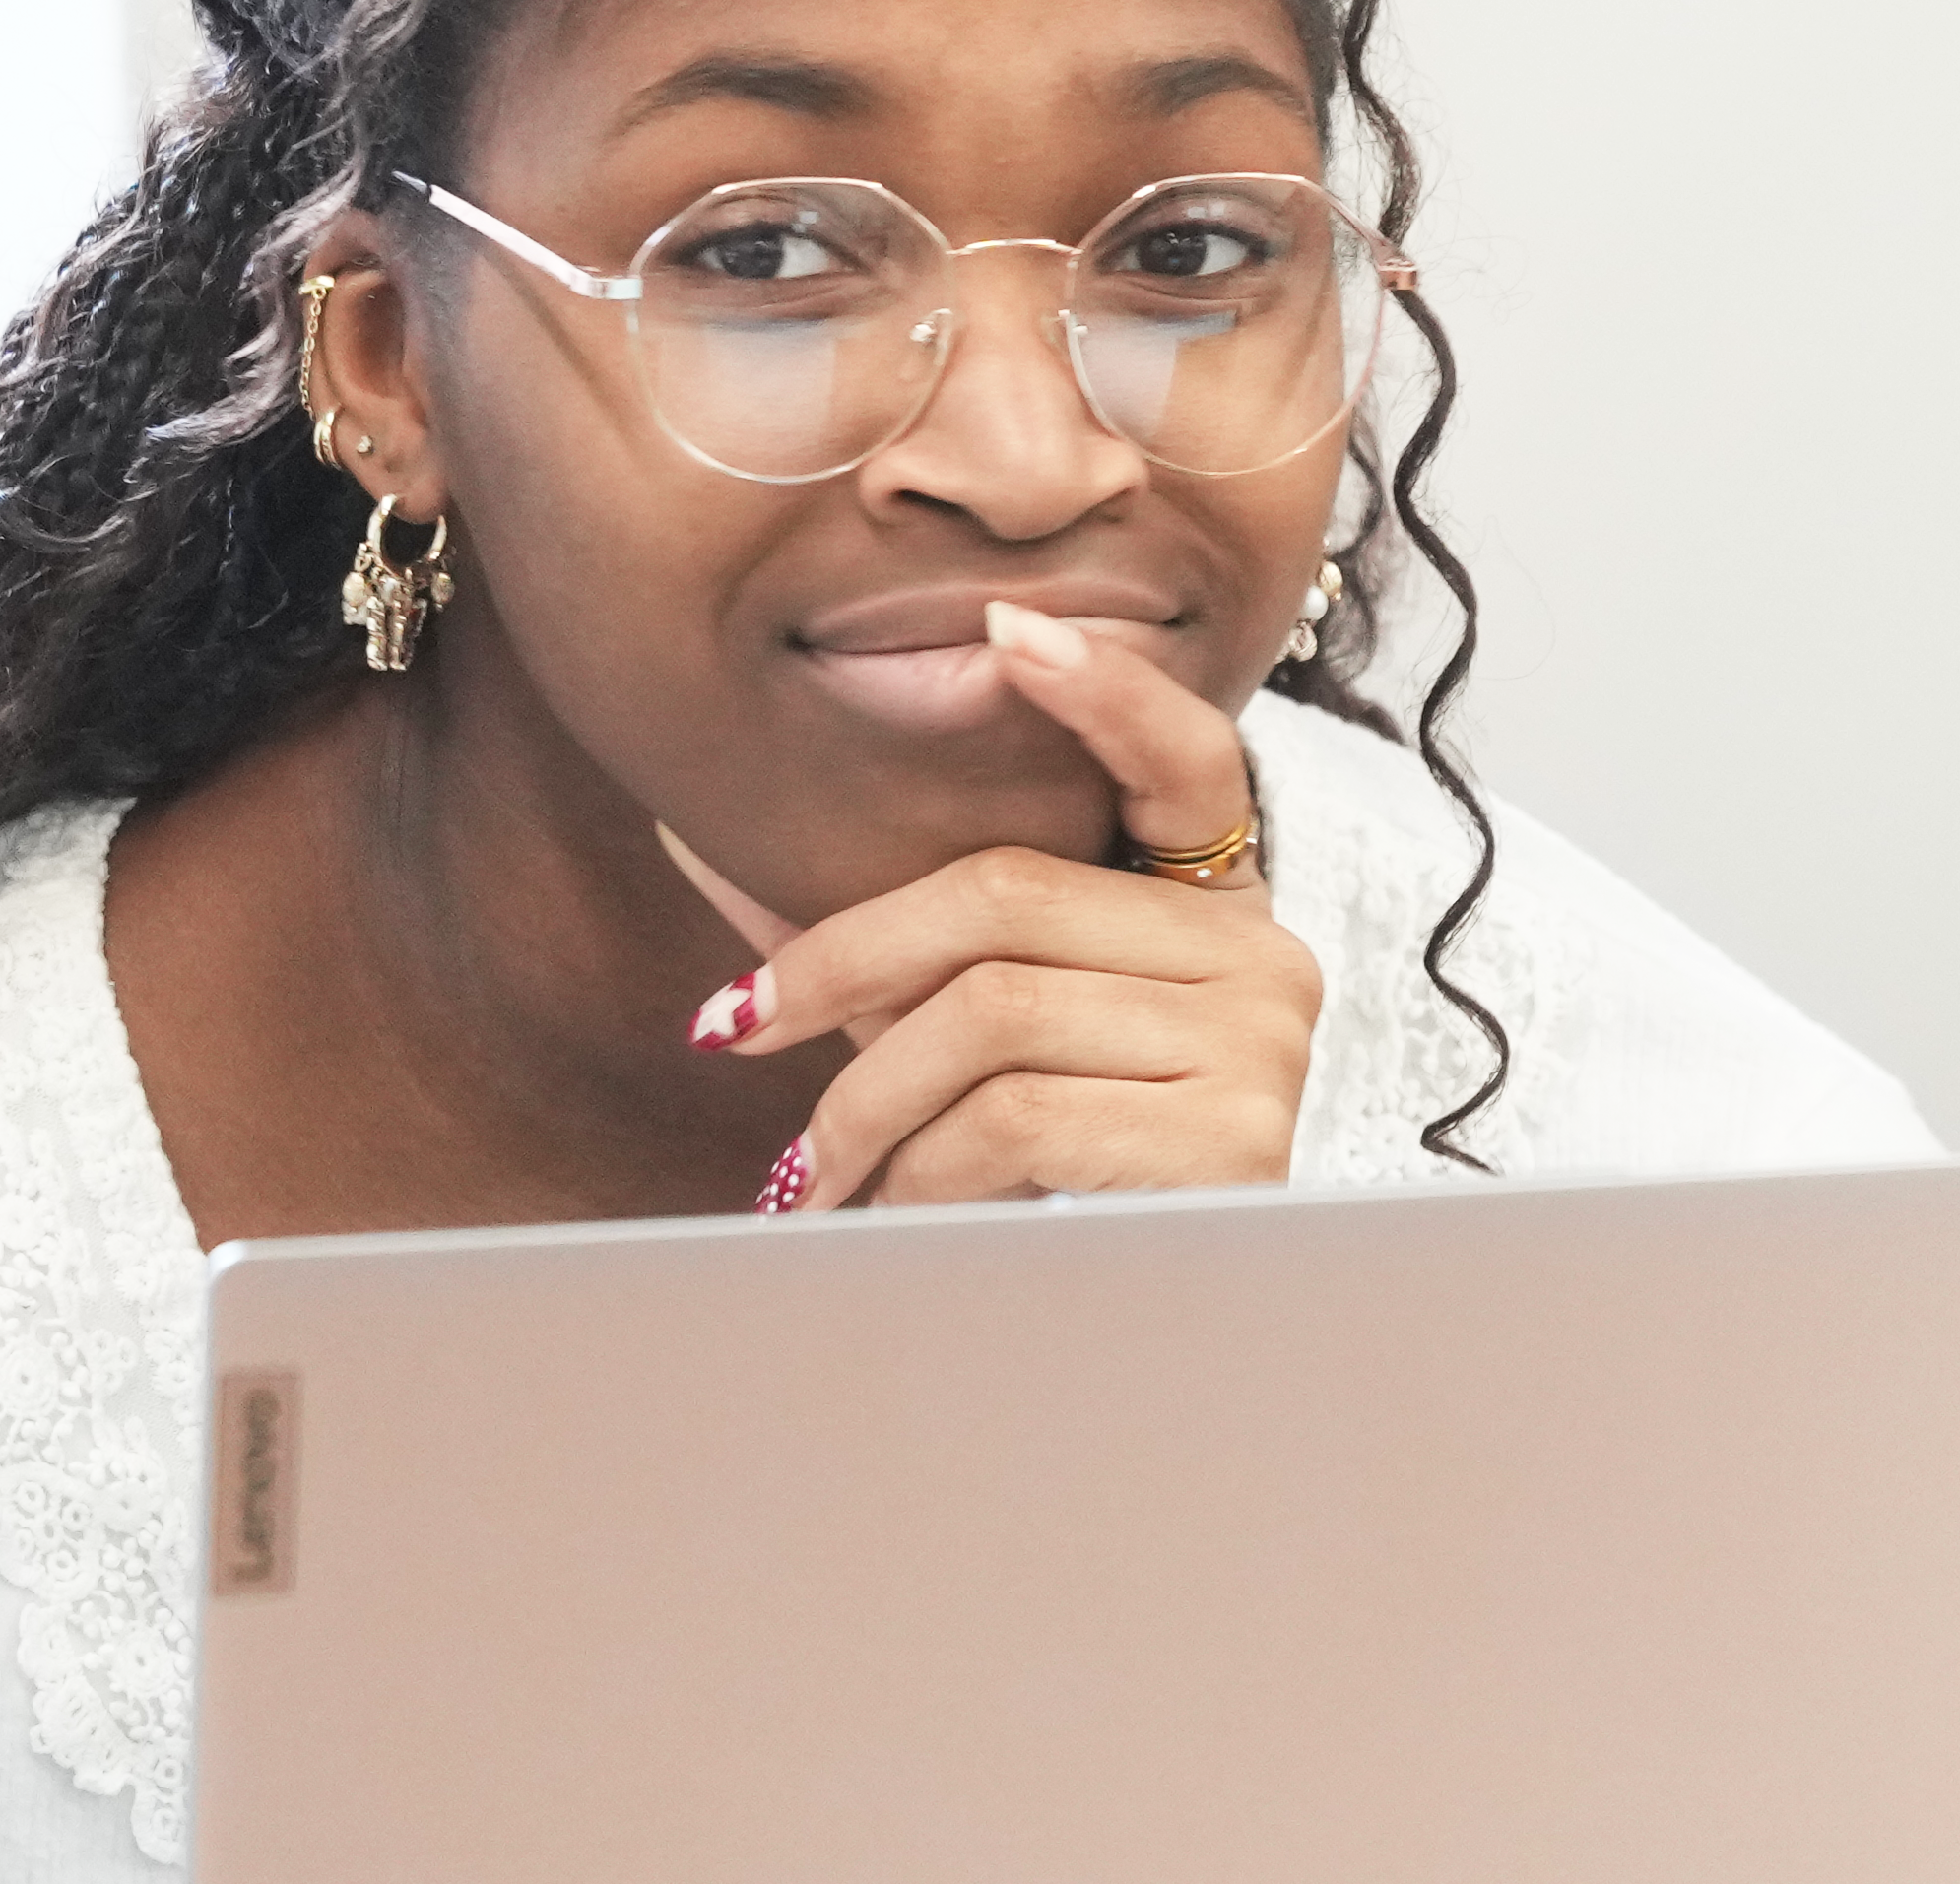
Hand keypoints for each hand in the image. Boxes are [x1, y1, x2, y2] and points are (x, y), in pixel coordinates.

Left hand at [695, 601, 1318, 1209]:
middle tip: (736, 1032)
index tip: (1009, 627)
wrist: (1178, 1331)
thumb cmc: (1069, 1170)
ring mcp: (1260, 1043)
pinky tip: (898, 1207)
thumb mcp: (985, 1035)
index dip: (1107, 691)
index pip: (1191, 762)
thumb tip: (698, 844)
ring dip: (865, 1105)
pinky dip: (922, 1169)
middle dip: (840, 967)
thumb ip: (881, 942)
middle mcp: (1260, 956)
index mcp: (1217, 907)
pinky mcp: (1236, 1141)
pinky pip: (1017, 1116)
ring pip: (992, 1016)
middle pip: (1005, 899)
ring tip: (820, 1175)